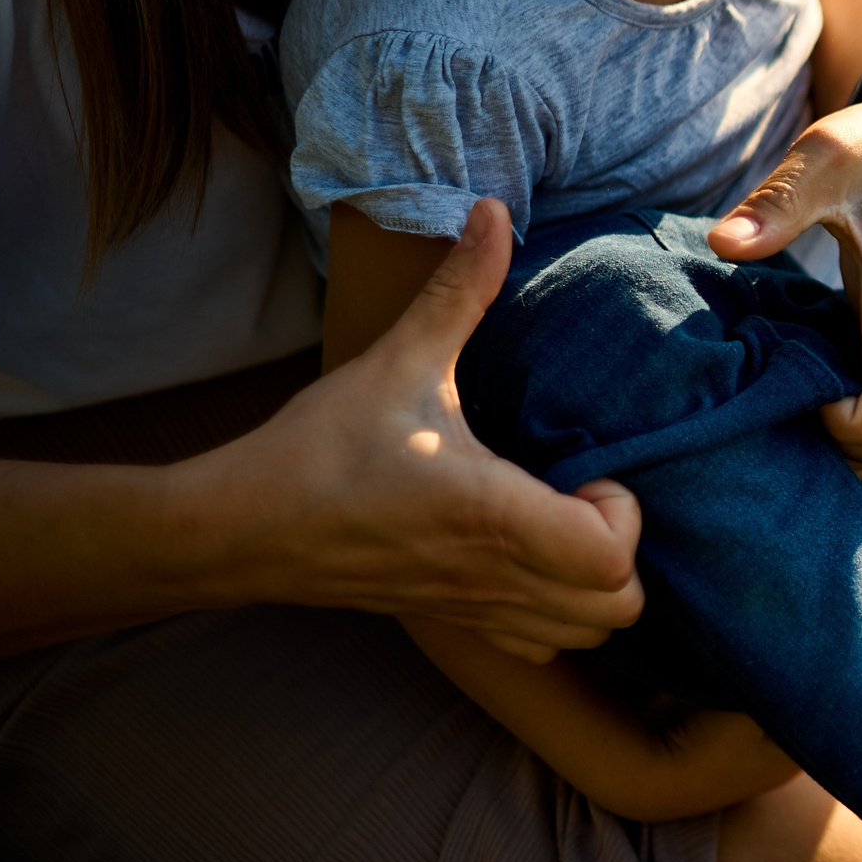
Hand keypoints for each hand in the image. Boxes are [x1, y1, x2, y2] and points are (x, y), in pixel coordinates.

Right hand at [190, 201, 645, 661]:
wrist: (235, 529)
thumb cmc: (318, 450)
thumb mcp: (398, 360)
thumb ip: (459, 290)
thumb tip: (496, 212)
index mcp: (492, 515)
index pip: (610, 558)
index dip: (623, 514)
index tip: (588, 471)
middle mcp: (493, 576)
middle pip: (617, 611)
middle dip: (625, 552)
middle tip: (587, 495)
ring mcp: (474, 610)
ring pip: (586, 637)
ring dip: (597, 586)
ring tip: (567, 524)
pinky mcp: (453, 624)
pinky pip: (541, 648)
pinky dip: (560, 614)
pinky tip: (535, 557)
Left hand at [708, 76, 861, 473]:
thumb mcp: (824, 158)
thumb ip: (775, 203)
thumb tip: (721, 243)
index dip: (857, 426)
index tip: (806, 400)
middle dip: (850, 447)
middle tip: (781, 411)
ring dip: (852, 435)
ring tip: (788, 401)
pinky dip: (858, 413)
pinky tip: (809, 384)